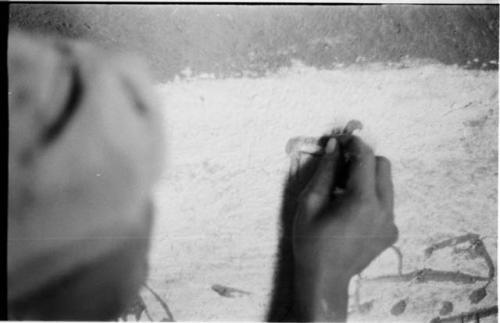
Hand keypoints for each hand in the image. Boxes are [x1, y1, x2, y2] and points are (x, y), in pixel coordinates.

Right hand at [292, 135, 397, 320]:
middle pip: (383, 166)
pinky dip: (371, 197)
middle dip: (363, 160)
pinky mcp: (391, 233)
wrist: (324, 279)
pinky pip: (386, 204)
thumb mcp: (310, 202)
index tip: (342, 139)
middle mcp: (384, 210)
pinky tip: (351, 210)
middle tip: (340, 165)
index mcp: (363, 201)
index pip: (366, 158)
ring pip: (387, 184)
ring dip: (368, 178)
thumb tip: (334, 145)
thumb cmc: (311, 241)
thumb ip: (326, 170)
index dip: (354, 143)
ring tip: (343, 190)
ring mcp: (390, 223)